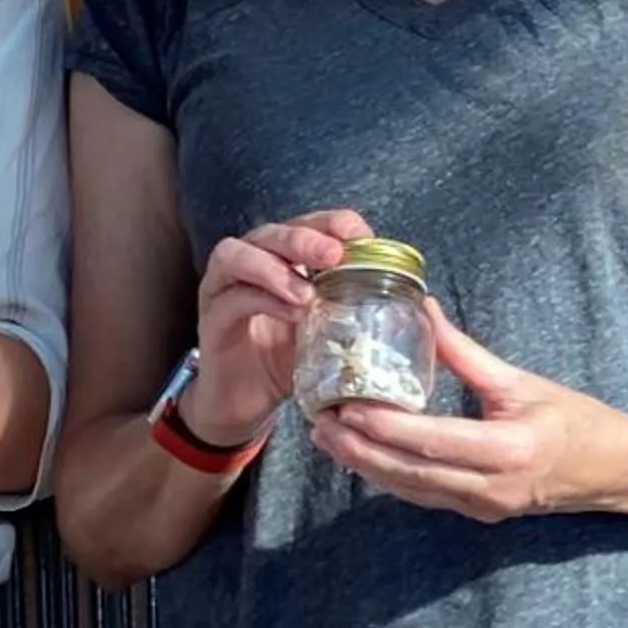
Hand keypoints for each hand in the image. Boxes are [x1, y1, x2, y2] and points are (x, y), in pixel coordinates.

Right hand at [186, 208, 371, 445]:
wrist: (243, 405)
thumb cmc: (285, 362)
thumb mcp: (324, 335)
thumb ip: (352, 315)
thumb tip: (417, 307)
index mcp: (280, 259)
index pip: (306, 224)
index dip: (332, 222)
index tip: (362, 235)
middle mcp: (248, 263)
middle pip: (271, 231)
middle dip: (304, 237)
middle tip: (335, 254)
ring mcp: (223, 288)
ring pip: (238, 254)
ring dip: (275, 266)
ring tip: (308, 292)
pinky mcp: (210, 318)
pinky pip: (232, 297)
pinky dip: (262, 299)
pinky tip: (292, 313)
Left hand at [309, 300, 606, 523]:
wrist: (612, 470)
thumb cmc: (572, 418)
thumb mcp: (519, 379)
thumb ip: (465, 353)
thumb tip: (422, 309)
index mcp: (506, 450)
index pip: (432, 441)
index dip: (386, 427)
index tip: (347, 407)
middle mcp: (490, 488)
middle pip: (412, 473)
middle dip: (361, 450)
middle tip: (319, 424)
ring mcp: (484, 507)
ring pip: (412, 490)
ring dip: (367, 466)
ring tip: (327, 439)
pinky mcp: (479, 512)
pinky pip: (425, 495)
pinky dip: (391, 476)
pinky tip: (363, 457)